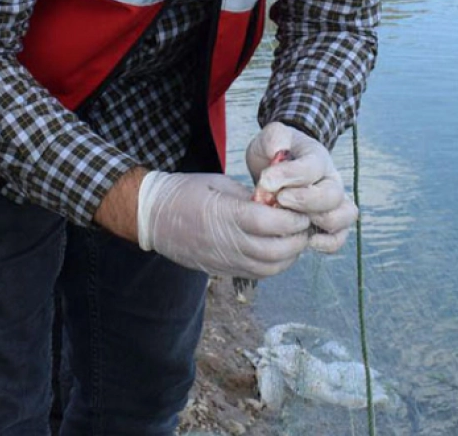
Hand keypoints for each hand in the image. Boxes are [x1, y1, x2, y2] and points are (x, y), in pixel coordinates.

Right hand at [137, 171, 311, 279]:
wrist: (152, 216)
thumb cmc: (185, 192)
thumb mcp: (219, 183)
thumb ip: (249, 197)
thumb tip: (278, 204)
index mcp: (226, 215)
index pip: (270, 223)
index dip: (292, 219)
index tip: (302, 210)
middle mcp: (227, 242)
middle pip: (274, 251)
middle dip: (297, 239)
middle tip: (305, 225)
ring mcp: (224, 260)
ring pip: (268, 268)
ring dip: (289, 256)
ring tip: (295, 239)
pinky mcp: (222, 270)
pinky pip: (256, 274)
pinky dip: (274, 265)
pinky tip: (279, 251)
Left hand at [246, 122, 357, 253]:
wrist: (280, 164)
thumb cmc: (276, 151)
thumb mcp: (271, 138)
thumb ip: (273, 137)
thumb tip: (277, 151)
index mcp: (317, 156)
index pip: (313, 166)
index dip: (290, 175)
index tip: (265, 181)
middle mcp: (332, 179)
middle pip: (333, 194)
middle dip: (305, 200)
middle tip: (279, 200)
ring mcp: (335, 202)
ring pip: (346, 215)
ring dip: (322, 221)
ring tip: (295, 220)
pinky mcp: (330, 222)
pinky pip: (340, 237)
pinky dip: (328, 243)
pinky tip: (307, 241)